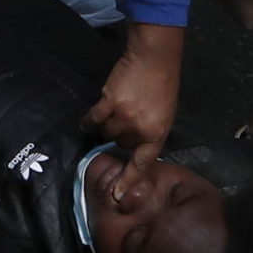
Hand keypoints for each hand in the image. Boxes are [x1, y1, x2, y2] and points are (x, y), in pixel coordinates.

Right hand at [83, 24, 184, 200]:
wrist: (154, 58)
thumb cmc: (163, 85)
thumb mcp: (165, 114)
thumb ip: (150, 131)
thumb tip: (133, 144)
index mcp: (157, 133)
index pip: (142, 163)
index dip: (129, 180)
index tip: (117, 194)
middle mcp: (139, 129)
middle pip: (121, 143)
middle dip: (122, 135)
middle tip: (127, 118)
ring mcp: (123, 116)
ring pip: (106, 132)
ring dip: (107, 125)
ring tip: (113, 111)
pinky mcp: (109, 102)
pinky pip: (94, 119)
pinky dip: (89, 122)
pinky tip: (87, 122)